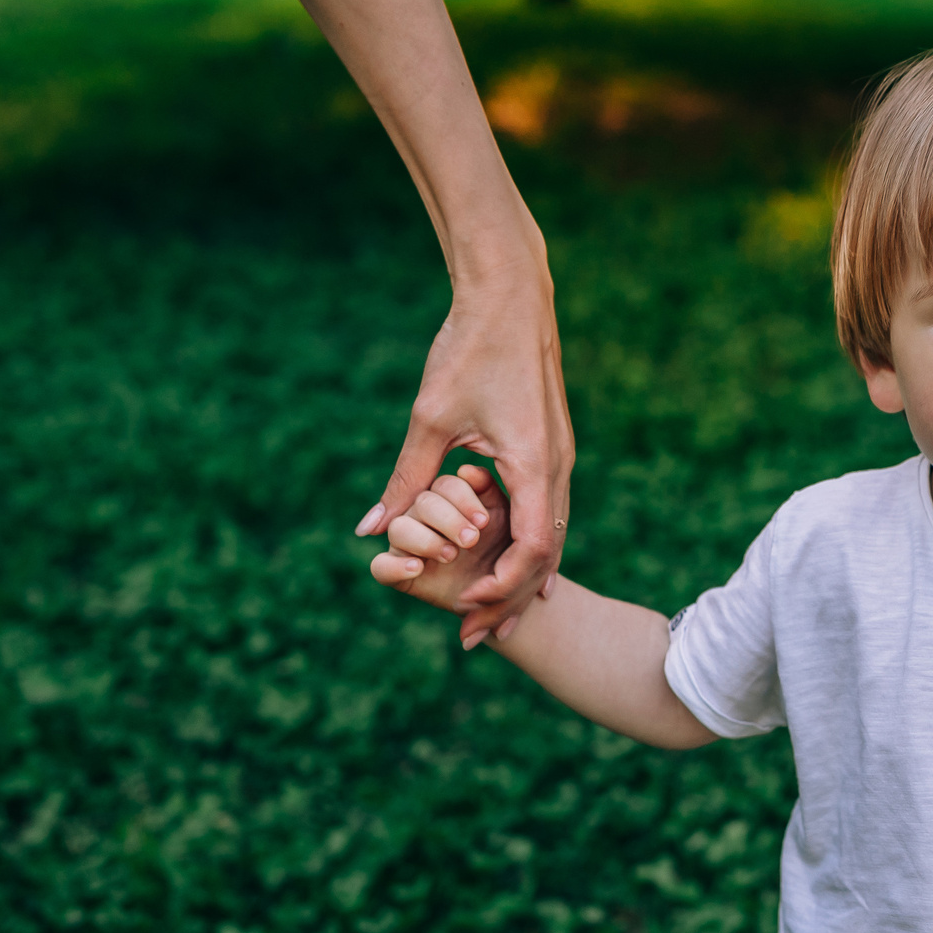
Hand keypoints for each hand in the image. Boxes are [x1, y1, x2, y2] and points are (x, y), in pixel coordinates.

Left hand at [354, 280, 573, 639]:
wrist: (510, 295)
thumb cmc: (470, 348)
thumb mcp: (429, 419)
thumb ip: (405, 480)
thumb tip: (370, 533)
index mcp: (535, 463)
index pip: (531, 547)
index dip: (501, 587)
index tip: (466, 610)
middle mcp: (559, 465)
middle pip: (547, 552)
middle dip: (512, 598)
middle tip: (480, 638)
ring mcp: (561, 455)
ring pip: (553, 533)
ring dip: (524, 576)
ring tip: (494, 613)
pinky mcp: (553, 445)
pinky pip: (551, 510)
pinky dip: (532, 545)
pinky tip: (509, 563)